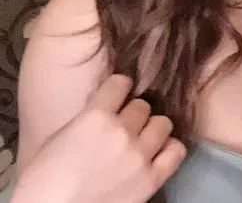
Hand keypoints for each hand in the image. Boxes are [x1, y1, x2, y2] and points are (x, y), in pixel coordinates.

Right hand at [12, 74, 186, 202]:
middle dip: (132, 114)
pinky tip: (156, 153)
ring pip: (163, 123)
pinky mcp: (151, 178)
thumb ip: (88, 118)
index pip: (121, 82)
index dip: (118, 88)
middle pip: (142, 106)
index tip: (117, 95)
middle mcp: (121, 132)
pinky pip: (176, 151)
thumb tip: (107, 106)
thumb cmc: (44, 179)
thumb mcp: (59, 136)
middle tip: (124, 126)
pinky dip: (168, 149)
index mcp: (94, 117)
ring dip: (151, 129)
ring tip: (141, 140)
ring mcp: (139, 156)